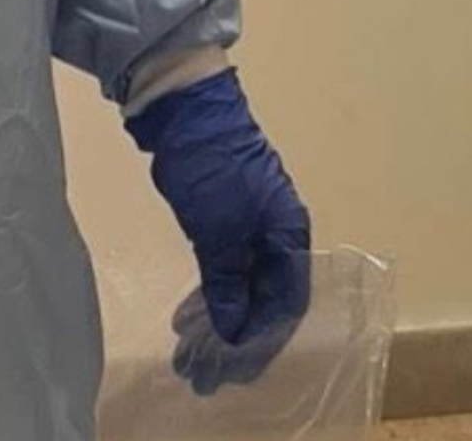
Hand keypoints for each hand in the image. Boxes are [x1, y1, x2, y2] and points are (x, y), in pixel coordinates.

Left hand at [128, 70, 310, 396]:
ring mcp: (250, 219)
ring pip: (242, 282)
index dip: (261, 339)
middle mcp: (277, 230)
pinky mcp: (224, 211)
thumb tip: (233, 330)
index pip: (285, 303)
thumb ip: (228, 283)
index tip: (231, 368)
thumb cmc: (210, 165)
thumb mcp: (218, 230)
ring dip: (219, 318)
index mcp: (288, 233)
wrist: (183, 102)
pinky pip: (225, 265)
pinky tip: (189, 312)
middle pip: (264, 297)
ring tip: (187, 349)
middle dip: (235, 336)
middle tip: (200, 369)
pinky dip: (211, 290)